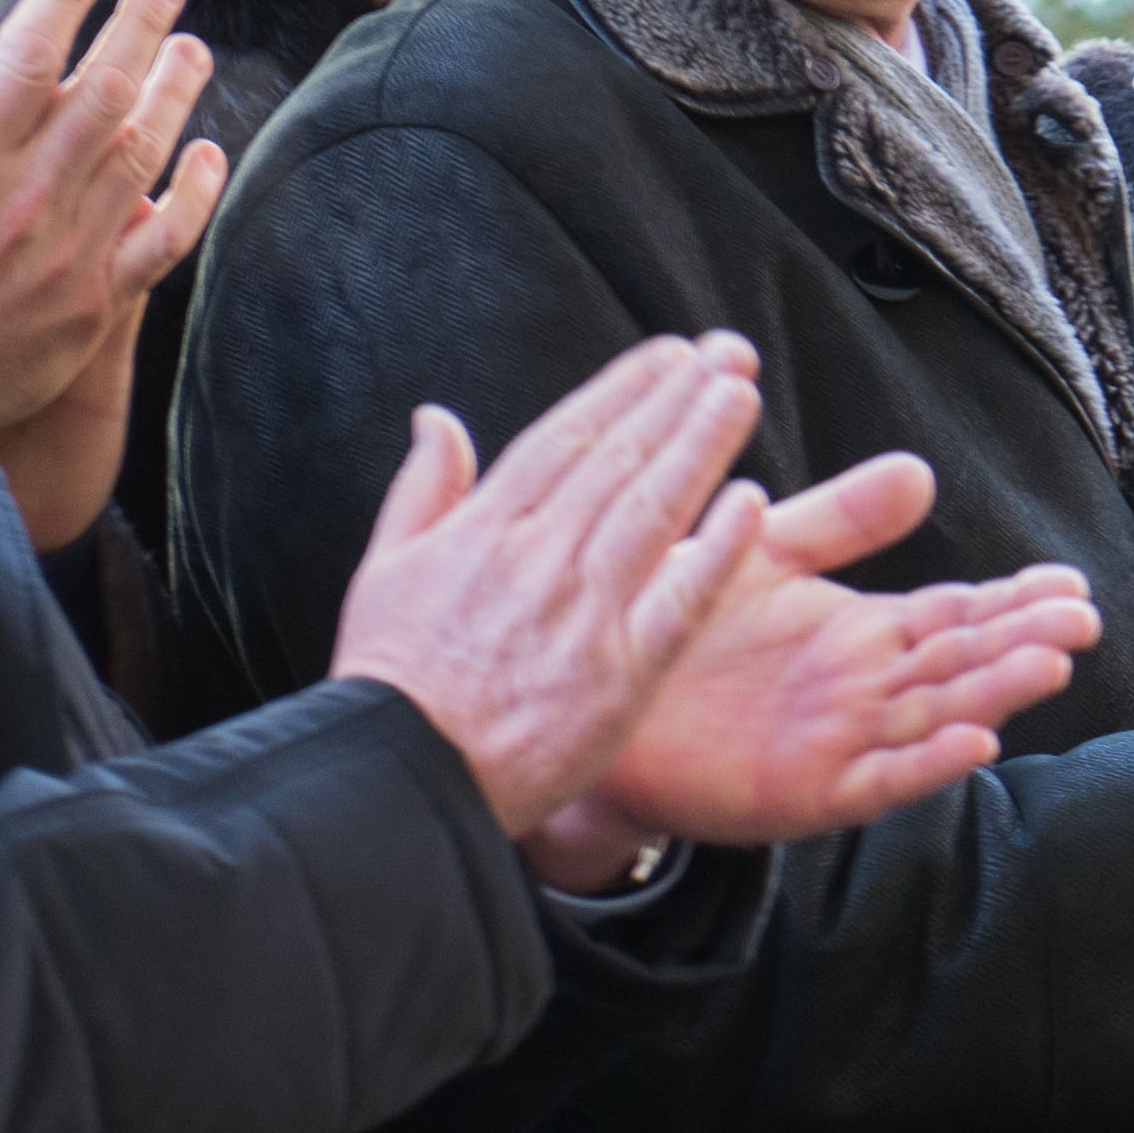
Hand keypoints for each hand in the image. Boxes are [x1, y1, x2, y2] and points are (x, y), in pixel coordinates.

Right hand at [0, 0, 226, 549]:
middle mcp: (28, 197)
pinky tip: (210, 153)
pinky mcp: (95, 302)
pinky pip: (162, 238)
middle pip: (100, 91)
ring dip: (173, 93)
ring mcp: (71, 249)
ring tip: (193, 45)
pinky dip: (192, 194)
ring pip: (141, 153)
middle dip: (136, 26)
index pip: (26, 59)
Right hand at [324, 337, 783, 864]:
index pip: (567, 438)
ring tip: (741, 394)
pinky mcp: (619, 673)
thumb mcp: (383, 570)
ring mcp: (582, 613)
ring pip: (654, 509)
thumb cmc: (392, 683)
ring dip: (702, 445)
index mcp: (483, 530)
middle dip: (676, 399)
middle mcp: (537, 557)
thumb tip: (437, 418)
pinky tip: (750, 504)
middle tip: (727, 353)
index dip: (623, 391)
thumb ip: (421, 490)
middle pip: (620, 459)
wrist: (403, 779)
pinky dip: (713, 550)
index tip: (667, 355)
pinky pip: (679, 601)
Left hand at [588, 447, 1099, 847]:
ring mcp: (845, 744)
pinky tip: (974, 744)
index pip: (958, 616)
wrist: (594, 697)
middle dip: (1024, 643)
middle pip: (963, 665)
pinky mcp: (808, 792)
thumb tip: (921, 470)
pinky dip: (926, 766)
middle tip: (1083, 622)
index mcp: (866, 637)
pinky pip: (878, 780)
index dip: (1016, 601)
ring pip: (935, 717)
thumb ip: (843, 520)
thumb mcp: (768, 553)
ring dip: (995, 696)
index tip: (1073, 583)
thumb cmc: (678, 625)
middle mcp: (869, 693)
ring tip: (1049, 666)